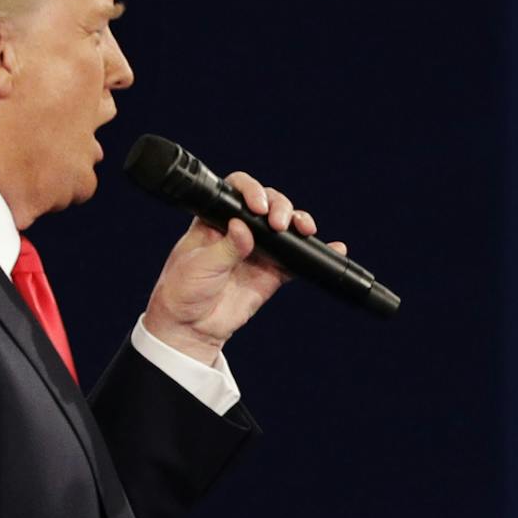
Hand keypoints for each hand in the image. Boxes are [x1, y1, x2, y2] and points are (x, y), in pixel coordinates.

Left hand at [140, 172, 347, 363]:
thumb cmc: (184, 290)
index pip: (237, 191)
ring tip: (305, 229)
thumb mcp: (200, 266)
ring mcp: (259, 249)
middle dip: (280, 207)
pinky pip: (298, 258)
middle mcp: (240, 228)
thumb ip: (225, 247)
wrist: (192, 326)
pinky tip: (334, 247)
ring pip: (286, 227)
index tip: (258, 207)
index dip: (251, 191)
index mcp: (216, 219)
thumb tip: (243, 227)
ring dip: (298, 223)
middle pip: (269, 204)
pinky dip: (315, 253)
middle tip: (279, 224)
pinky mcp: (273, 271)